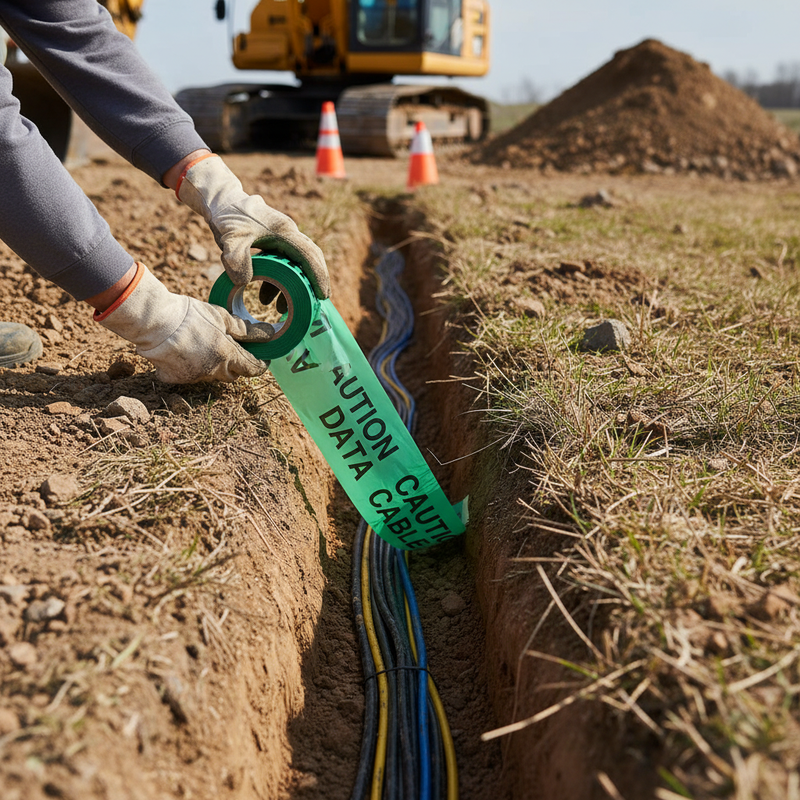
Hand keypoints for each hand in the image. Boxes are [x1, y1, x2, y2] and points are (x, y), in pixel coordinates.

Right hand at [95, 263, 271, 383]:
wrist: (153, 321)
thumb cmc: (189, 315)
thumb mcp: (221, 317)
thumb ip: (245, 330)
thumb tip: (269, 334)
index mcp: (227, 355)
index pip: (252, 368)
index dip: (260, 364)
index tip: (262, 358)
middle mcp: (212, 371)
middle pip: (232, 376)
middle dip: (237, 366)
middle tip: (234, 351)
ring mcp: (193, 377)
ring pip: (211, 376)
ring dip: (214, 366)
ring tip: (206, 347)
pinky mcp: (175, 379)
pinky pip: (189, 376)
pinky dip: (191, 367)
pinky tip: (185, 352)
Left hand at [176, 155, 329, 297]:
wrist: (220, 201)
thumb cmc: (227, 216)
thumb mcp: (229, 239)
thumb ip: (236, 259)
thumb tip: (243, 282)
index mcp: (284, 231)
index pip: (309, 255)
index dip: (318, 275)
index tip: (323, 295)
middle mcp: (288, 234)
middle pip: (311, 259)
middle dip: (315, 281)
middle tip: (318, 302)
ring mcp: (282, 238)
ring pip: (297, 264)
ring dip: (294, 285)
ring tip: (282, 309)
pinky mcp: (273, 243)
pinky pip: (284, 264)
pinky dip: (280, 281)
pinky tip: (267, 298)